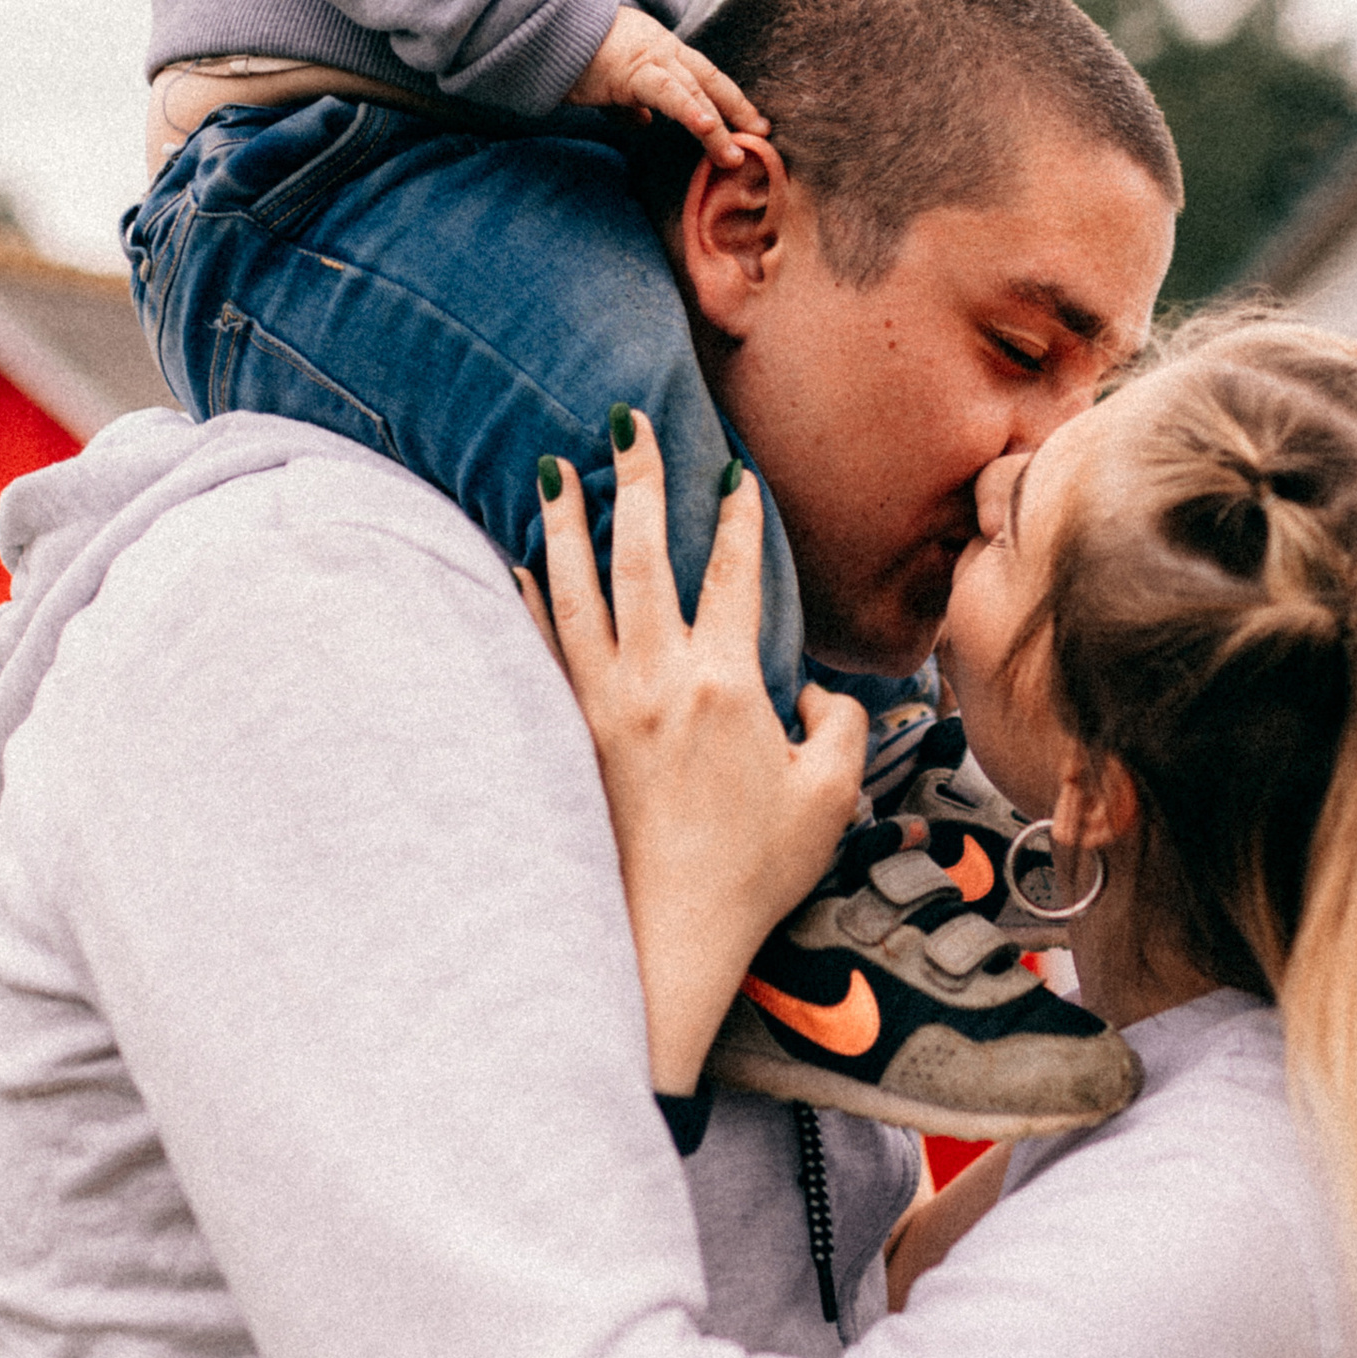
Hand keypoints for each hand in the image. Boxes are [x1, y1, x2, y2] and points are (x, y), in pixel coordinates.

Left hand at [527, 409, 863, 1086]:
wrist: (668, 935)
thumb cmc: (755, 871)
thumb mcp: (830, 797)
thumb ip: (839, 727)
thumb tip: (814, 697)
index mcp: (726, 684)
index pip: (734, 574)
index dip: (737, 518)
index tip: (733, 471)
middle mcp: (656, 680)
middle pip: (643, 556)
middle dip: (638, 481)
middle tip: (626, 422)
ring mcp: (601, 705)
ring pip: (576, 591)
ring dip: (566, 524)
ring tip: (556, 469)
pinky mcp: (568, 735)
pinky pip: (541, 648)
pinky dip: (528, 598)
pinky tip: (517, 563)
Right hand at [570, 6, 769, 168]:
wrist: (543, 31)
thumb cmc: (570, 55)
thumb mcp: (608, 83)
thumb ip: (629, 103)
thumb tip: (645, 122)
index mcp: (658, 49)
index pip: (701, 75)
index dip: (727, 98)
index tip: (749, 122)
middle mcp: (661, 48)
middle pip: (709, 80)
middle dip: (736, 109)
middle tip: (760, 135)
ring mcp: (650, 57)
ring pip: (695, 90)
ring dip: (716, 125)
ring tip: (732, 154)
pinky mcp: (632, 70)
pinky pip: (668, 93)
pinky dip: (690, 111)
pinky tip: (707, 127)